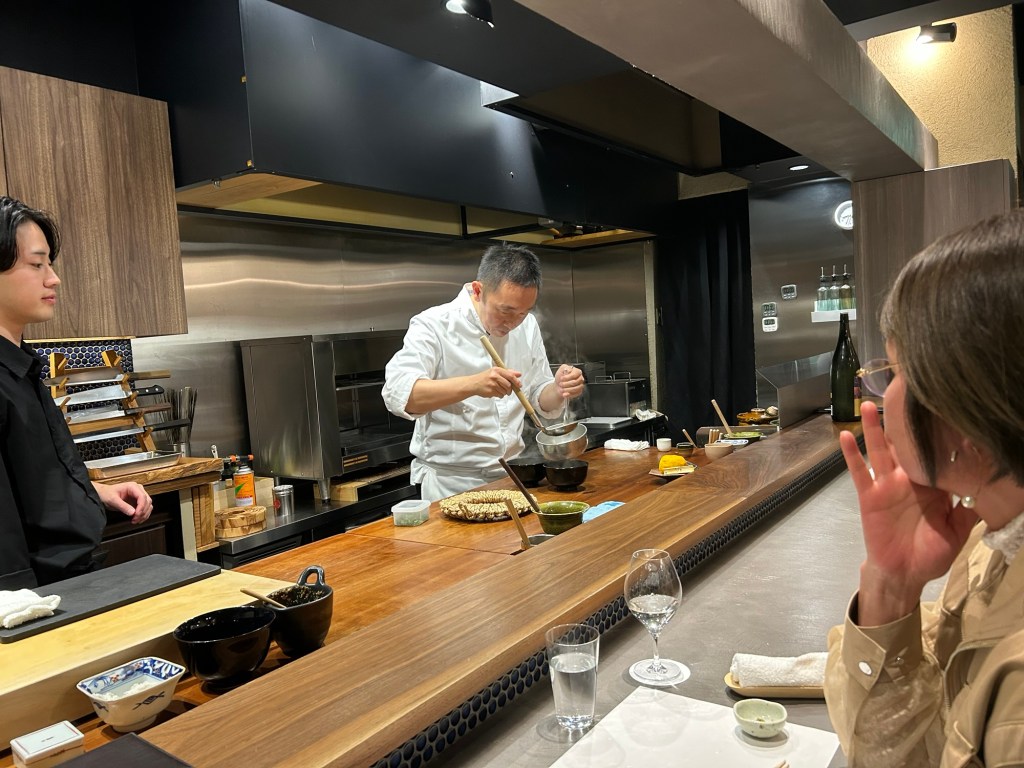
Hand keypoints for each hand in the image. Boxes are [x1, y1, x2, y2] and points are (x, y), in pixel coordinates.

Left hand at [92, 481, 152, 524]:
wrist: (102, 494)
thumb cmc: (106, 494)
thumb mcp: (112, 500)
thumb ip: (123, 506)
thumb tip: (133, 512)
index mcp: (132, 486)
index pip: (142, 496)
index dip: (141, 507)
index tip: (137, 514)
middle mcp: (138, 490)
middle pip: (147, 501)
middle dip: (143, 512)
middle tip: (135, 519)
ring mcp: (138, 495)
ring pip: (148, 505)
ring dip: (144, 514)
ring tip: (135, 520)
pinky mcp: (137, 501)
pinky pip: (145, 508)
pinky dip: (143, 515)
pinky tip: (137, 519)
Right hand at [474, 366, 521, 398]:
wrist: (473, 384)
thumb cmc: (485, 378)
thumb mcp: (495, 372)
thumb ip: (507, 372)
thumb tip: (518, 374)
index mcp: (497, 370)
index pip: (510, 375)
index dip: (516, 381)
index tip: (519, 385)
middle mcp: (494, 376)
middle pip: (508, 385)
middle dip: (510, 390)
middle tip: (508, 391)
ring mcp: (492, 384)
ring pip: (505, 391)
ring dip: (504, 393)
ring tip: (498, 390)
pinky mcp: (490, 391)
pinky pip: (500, 395)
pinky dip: (499, 395)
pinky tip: (495, 392)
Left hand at [554, 365, 583, 398]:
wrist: (559, 385)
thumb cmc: (561, 377)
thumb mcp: (561, 370)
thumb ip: (564, 368)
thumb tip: (568, 370)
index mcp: (577, 371)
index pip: (575, 374)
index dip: (568, 377)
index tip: (561, 378)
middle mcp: (580, 378)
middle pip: (576, 382)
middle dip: (567, 384)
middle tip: (560, 384)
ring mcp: (581, 385)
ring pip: (577, 388)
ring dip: (568, 390)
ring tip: (561, 390)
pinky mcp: (579, 391)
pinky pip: (577, 394)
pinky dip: (570, 395)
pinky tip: (564, 394)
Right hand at [840, 401, 976, 623]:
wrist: (904, 573)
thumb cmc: (931, 553)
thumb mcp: (959, 530)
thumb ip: (971, 509)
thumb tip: (990, 488)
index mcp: (932, 484)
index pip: (935, 452)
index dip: (936, 432)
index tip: (940, 407)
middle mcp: (908, 478)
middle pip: (905, 444)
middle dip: (902, 421)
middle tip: (901, 391)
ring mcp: (887, 484)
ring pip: (881, 450)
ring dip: (875, 428)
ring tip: (872, 404)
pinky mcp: (869, 495)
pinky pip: (859, 472)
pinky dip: (852, 455)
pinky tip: (846, 435)